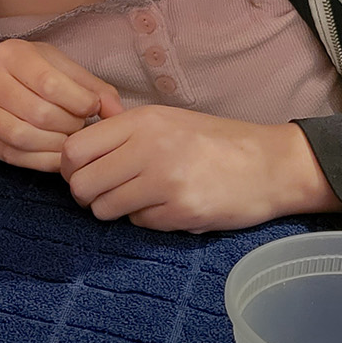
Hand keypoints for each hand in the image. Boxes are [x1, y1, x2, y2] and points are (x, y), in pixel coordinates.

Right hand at [0, 39, 124, 171]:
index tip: (92, 108)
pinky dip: (43, 160)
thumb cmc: (36, 73)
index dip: (79, 102)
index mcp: (10, 54)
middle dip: (69, 125)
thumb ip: (94, 88)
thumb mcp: (65, 69)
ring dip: (57, 144)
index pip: (50, 84)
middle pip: (38, 113)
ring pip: (24, 137)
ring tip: (69, 138)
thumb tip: (117, 113)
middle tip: (80, 125)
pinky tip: (58, 155)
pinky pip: (14, 156)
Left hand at [60, 105, 341, 232]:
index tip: (84, 172)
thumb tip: (83, 136)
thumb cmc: (215, 140)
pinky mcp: (181, 211)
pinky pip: (139, 223)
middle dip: (88, 194)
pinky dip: (147, 219)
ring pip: (105, 209)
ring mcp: (165, 181)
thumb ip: (125, 127)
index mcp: (142, 121)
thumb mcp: (168, 119)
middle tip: (105, 193)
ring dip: (115, 209)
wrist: (270, 164)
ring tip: (139, 199)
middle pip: (82, 184)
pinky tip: (168, 206)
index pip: (74, 149)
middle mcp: (149, 148)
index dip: (70, 167)